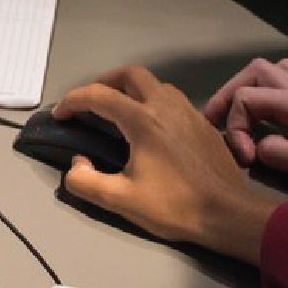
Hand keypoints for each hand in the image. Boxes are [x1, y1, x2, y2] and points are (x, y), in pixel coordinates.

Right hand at [51, 65, 286, 264]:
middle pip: (130, 74)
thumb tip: (77, 164)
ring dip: (131, 89)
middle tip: (90, 102)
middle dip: (104, 81)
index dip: (73, 101)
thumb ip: (86, 181)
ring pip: (155, 84)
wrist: (227, 212)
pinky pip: (173, 99)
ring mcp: (189, 111)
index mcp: (143, 120)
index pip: (99, 96)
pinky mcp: (203, 123)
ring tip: (119, 111)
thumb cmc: (174, 206)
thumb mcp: (120, 200)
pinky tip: (151, 127)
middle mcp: (165, 106)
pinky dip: (153, 102)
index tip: (61, 115)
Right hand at [202, 57, 287, 193]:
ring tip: (238, 108)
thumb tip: (258, 146)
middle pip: (253, 70)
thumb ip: (276, 153)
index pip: (247, 99)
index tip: (246, 158)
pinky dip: (267, 86)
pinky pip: (285, 75)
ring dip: (248, 84)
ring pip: (270, 67)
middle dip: (229, 93)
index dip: (237, 127)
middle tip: (215, 117)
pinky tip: (266, 105)